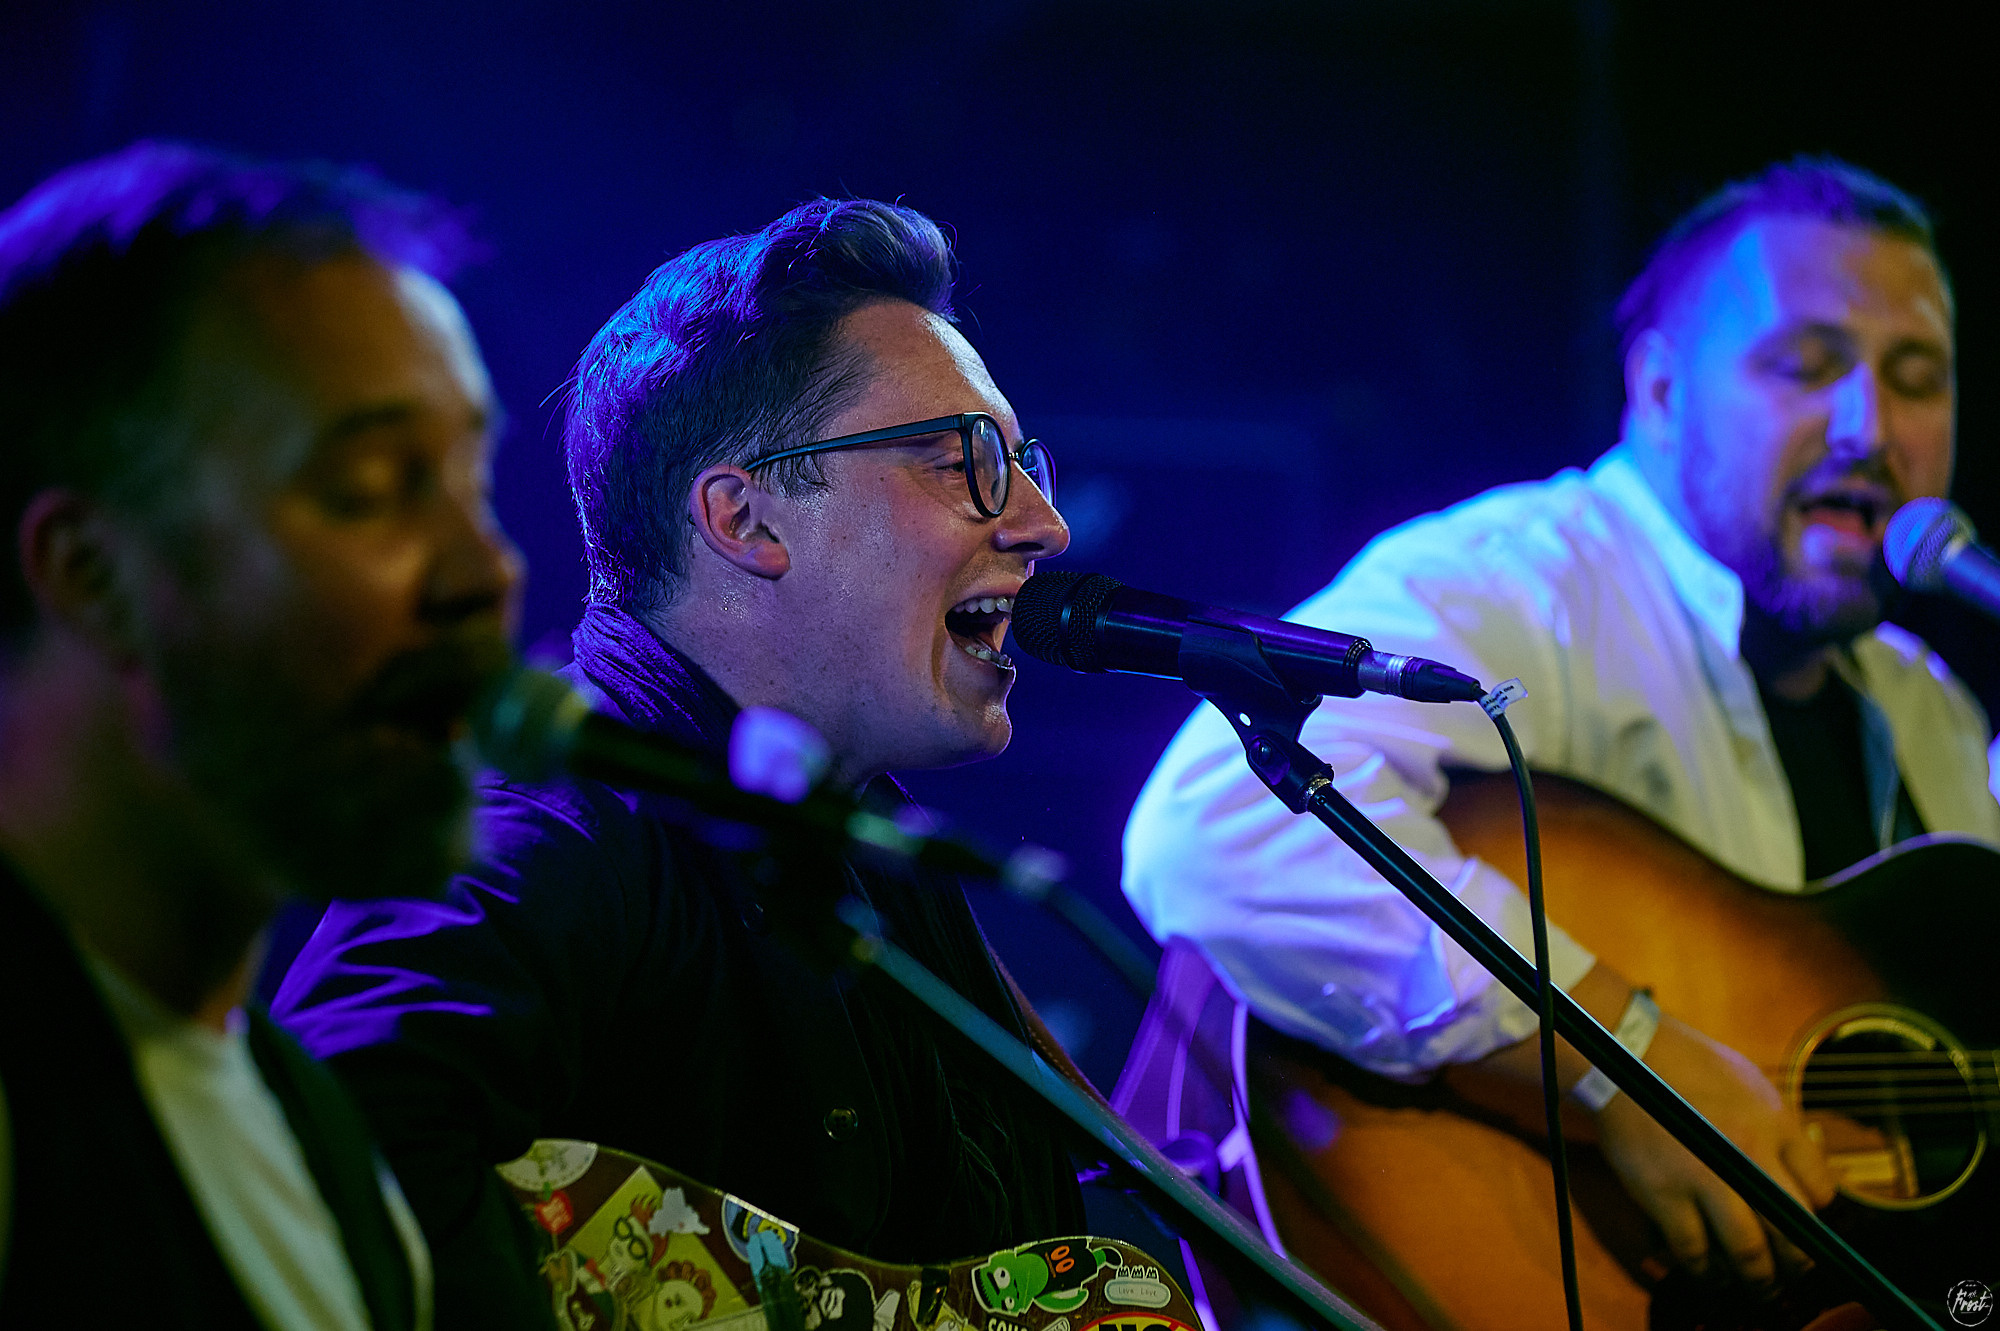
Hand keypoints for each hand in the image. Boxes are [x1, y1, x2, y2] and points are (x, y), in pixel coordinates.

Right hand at [1596, 1015, 1835, 1286]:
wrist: (1625, 1052)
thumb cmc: (1686, 1063)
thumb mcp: (1750, 1082)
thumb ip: (1778, 1126)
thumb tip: (1797, 1169)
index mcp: (1775, 1123)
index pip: (1822, 1192)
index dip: (1816, 1216)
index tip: (1802, 1224)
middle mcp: (1749, 1153)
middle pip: (1793, 1231)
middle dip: (1798, 1263)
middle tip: (1792, 1273)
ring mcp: (1705, 1176)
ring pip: (1749, 1252)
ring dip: (1758, 1279)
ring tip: (1758, 1286)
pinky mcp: (1664, 1193)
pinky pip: (1694, 1251)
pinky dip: (1704, 1270)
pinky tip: (1708, 1271)